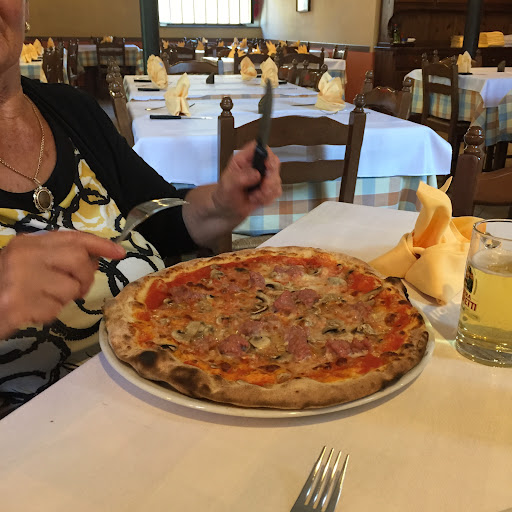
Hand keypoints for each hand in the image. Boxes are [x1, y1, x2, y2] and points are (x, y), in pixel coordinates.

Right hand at [0, 231, 125, 338]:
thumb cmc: (3, 285)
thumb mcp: (28, 263)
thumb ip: (58, 257)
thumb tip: (95, 259)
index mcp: (27, 243)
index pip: (72, 237)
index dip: (100, 244)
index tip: (120, 252)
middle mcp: (24, 256)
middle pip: (79, 260)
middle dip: (85, 277)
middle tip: (77, 289)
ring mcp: (20, 280)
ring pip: (70, 288)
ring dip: (64, 299)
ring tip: (42, 299)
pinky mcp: (18, 304)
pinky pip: (55, 310)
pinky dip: (49, 314)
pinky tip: (31, 311)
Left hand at [212, 141, 281, 221]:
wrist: (228, 209)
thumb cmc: (225, 194)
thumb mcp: (228, 185)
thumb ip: (240, 177)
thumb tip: (255, 174)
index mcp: (244, 159)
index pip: (259, 148)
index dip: (266, 154)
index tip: (267, 166)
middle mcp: (256, 166)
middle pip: (274, 163)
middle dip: (270, 179)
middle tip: (262, 188)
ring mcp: (264, 177)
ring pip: (277, 180)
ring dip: (267, 192)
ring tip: (254, 196)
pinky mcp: (269, 188)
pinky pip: (276, 191)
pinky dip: (267, 198)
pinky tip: (257, 199)